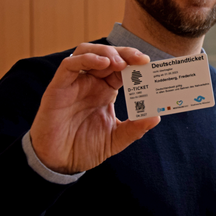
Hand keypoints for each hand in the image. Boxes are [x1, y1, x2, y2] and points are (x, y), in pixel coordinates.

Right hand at [29, 43, 160, 173]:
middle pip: (108, 55)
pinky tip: (102, 63)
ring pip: (88, 52)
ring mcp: (74, 84)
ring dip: (107, 52)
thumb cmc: (85, 148)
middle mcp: (91, 83)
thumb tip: (156, 117)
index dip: (136, 62)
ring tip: (121, 62)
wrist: (58, 163)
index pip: (123, 67)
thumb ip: (135, 129)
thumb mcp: (116, 139)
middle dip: (126, 53)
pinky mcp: (58, 88)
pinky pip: (69, 65)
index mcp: (106, 90)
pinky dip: (86, 59)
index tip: (150, 64)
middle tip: (141, 59)